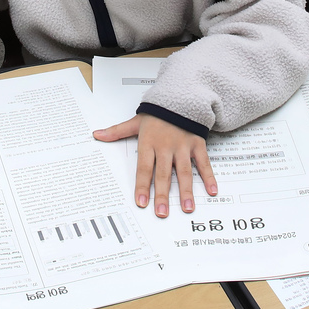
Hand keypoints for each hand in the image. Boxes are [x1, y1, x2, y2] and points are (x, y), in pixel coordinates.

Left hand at [93, 114, 216, 216]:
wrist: (180, 96)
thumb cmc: (158, 113)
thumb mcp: (136, 121)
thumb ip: (117, 131)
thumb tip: (97, 135)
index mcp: (149, 142)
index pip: (144, 168)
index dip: (142, 186)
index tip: (141, 202)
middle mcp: (166, 146)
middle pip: (163, 174)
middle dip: (162, 195)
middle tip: (161, 212)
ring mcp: (183, 146)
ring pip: (184, 171)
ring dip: (186, 191)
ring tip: (186, 208)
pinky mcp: (197, 144)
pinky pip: (203, 162)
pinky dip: (209, 176)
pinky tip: (211, 190)